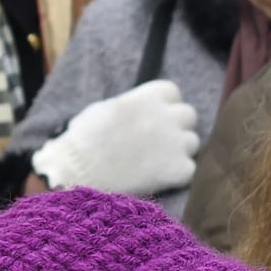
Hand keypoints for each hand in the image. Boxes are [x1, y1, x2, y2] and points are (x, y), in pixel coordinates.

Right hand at [31, 78, 199, 196]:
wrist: (78, 172)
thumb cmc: (83, 140)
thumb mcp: (105, 109)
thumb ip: (131, 106)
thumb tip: (141, 110)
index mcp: (146, 98)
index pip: (172, 92)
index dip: (164, 105)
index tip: (155, 116)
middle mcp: (165, 116)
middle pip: (188, 115)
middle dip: (176, 126)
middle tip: (159, 141)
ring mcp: (174, 143)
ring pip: (192, 142)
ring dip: (179, 150)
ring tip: (157, 162)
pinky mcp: (177, 170)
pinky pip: (190, 169)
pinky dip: (177, 174)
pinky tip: (159, 178)